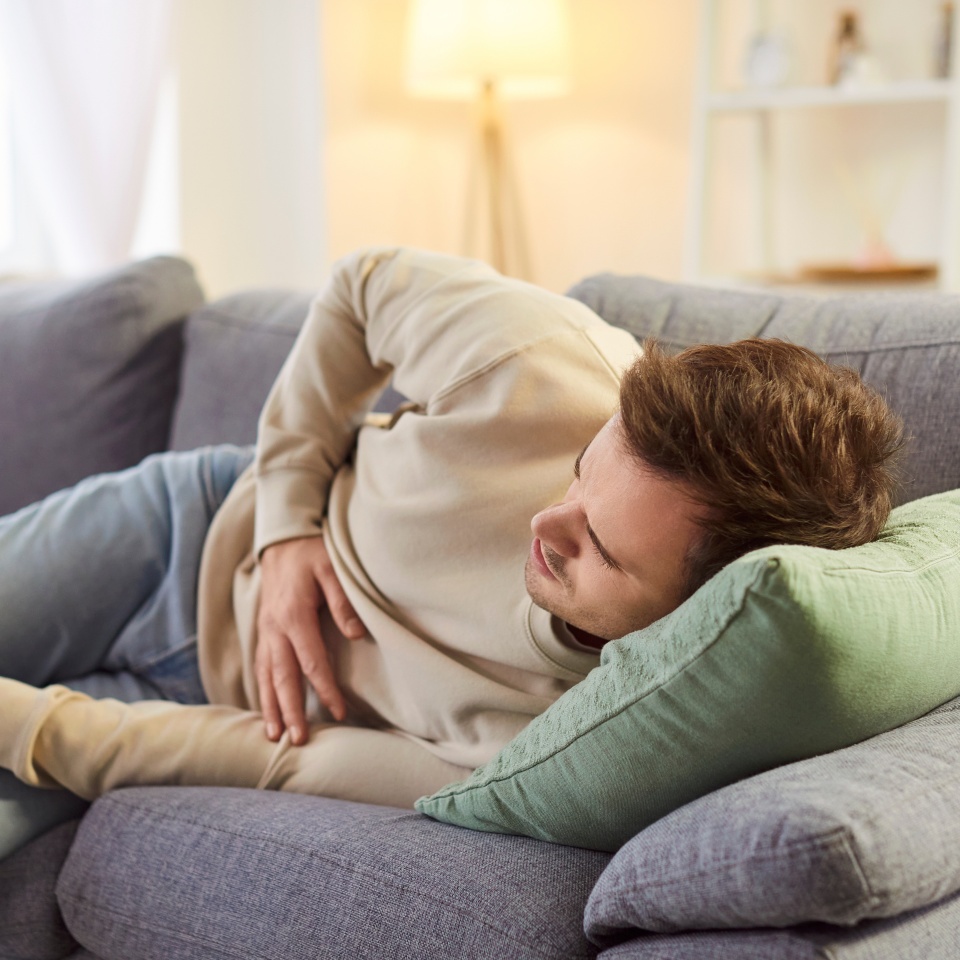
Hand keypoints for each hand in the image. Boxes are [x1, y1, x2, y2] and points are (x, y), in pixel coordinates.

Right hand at [256, 535, 364, 744]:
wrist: (282, 539)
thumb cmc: (311, 553)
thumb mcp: (332, 568)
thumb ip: (343, 602)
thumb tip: (357, 634)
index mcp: (293, 615)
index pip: (311, 661)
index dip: (325, 688)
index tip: (339, 711)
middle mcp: (274, 628)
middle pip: (282, 677)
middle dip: (290, 710)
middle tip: (298, 740)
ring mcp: (265, 631)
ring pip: (265, 675)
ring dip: (270, 706)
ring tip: (274, 736)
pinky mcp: (264, 631)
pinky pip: (261, 666)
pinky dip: (262, 689)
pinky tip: (266, 709)